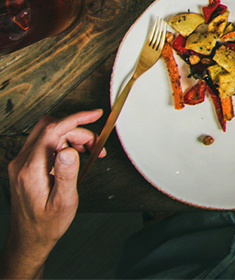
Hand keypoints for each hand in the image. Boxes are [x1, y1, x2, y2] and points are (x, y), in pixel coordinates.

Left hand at [4, 110, 101, 279]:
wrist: (29, 238)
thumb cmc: (47, 224)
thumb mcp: (63, 202)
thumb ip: (66, 174)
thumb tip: (69, 150)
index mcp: (31, 169)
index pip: (53, 131)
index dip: (76, 119)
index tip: (94, 115)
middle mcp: (22, 163)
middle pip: (50, 128)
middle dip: (77, 130)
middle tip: (95, 145)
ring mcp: (21, 164)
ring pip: (47, 133)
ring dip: (71, 136)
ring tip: (89, 152)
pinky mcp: (24, 166)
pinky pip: (44, 144)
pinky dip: (63, 143)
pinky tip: (75, 156)